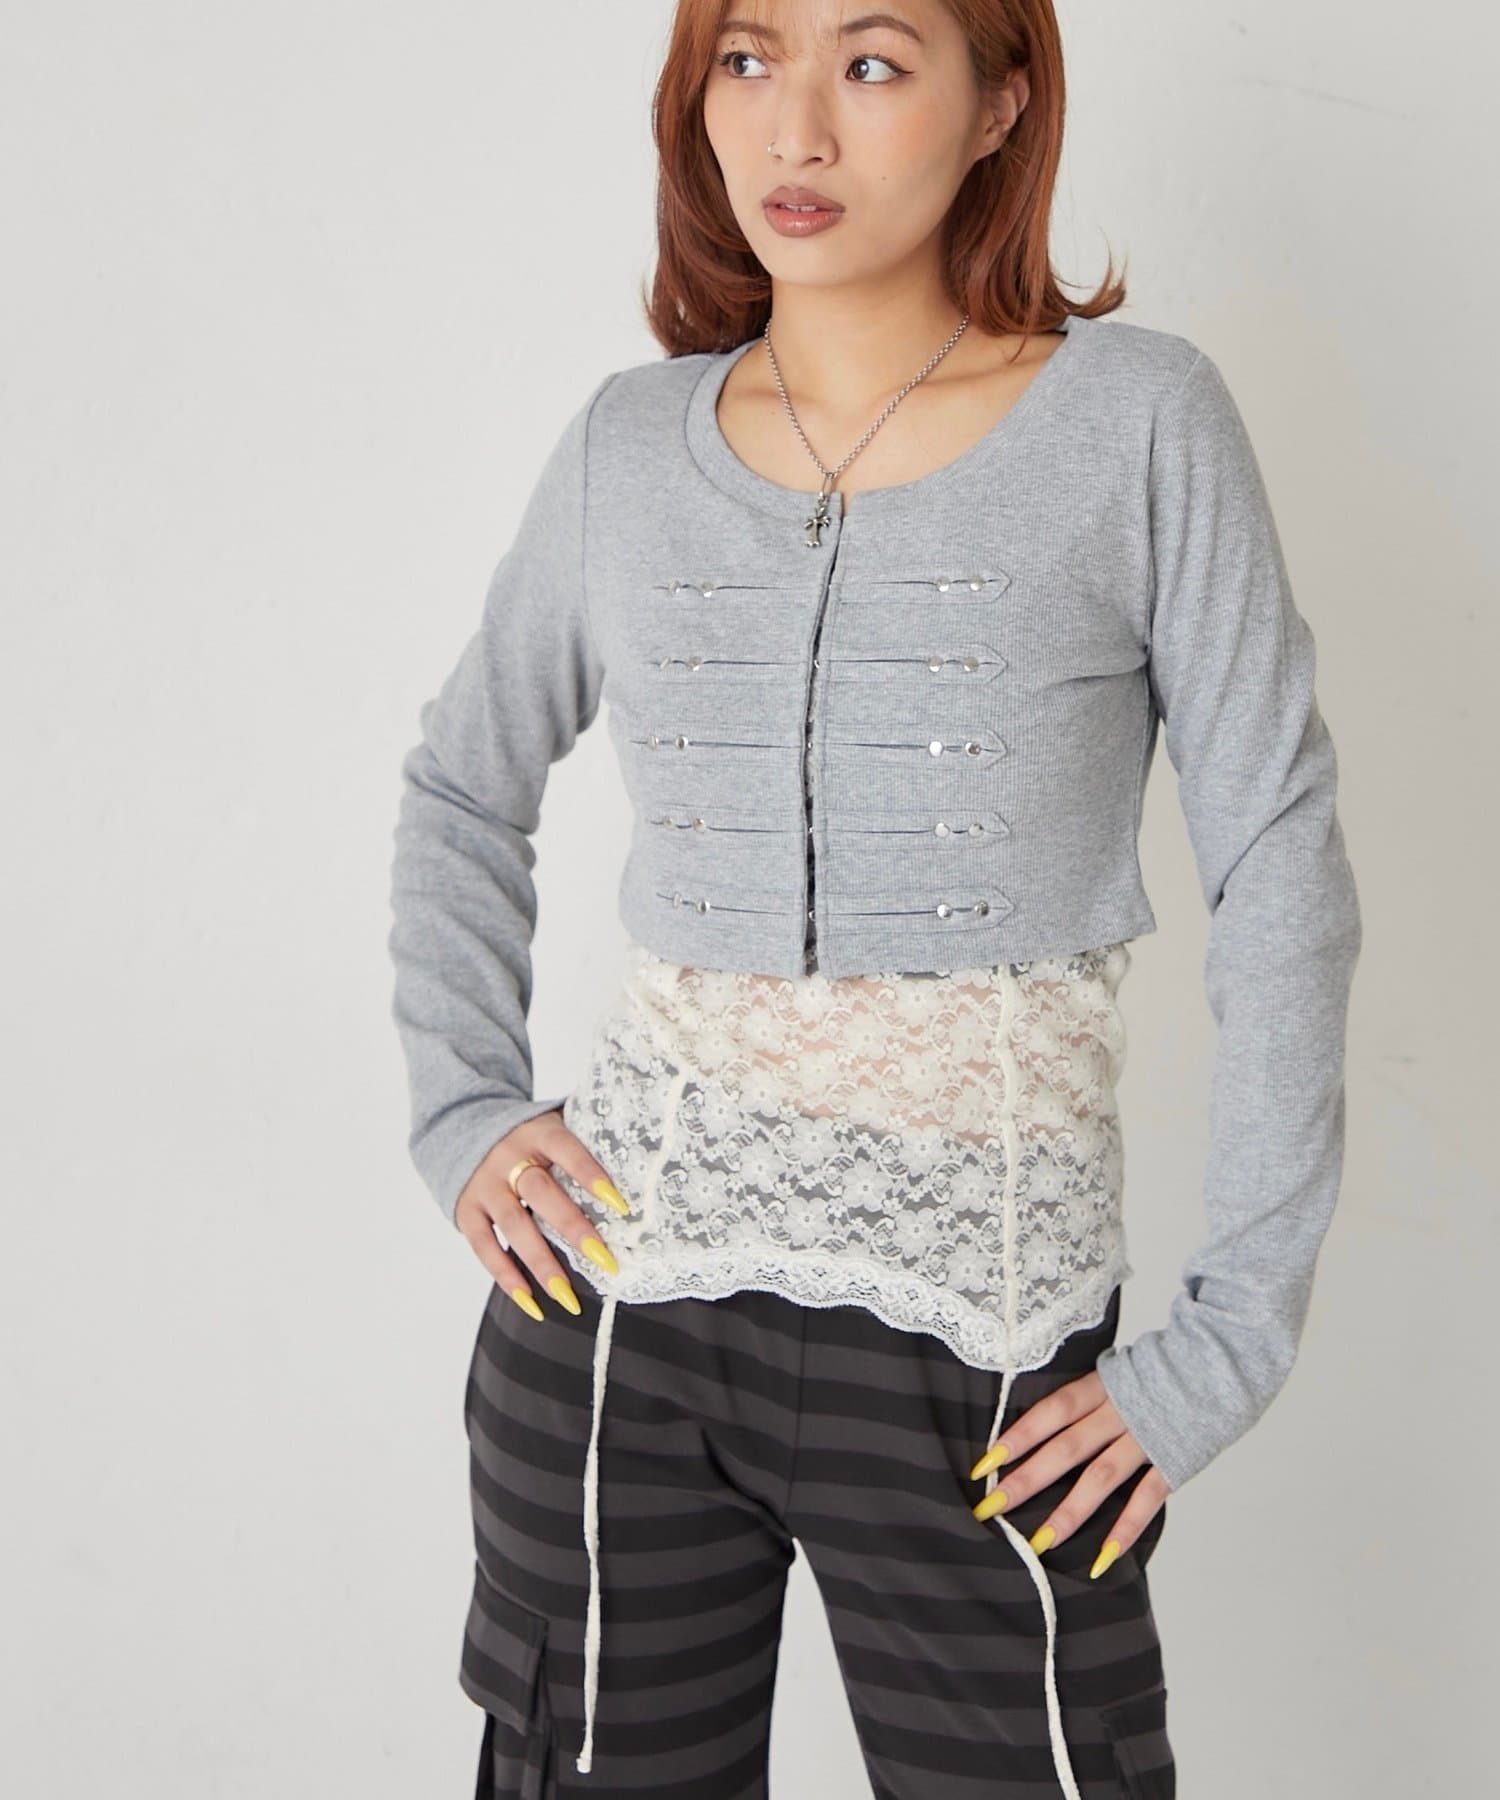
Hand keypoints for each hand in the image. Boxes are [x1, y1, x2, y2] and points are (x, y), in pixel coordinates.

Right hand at [454, 1110, 631, 1319]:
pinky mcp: (466, 1211)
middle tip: (605, 1260)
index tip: (621, 1206)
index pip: (567, 1150)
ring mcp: (484, 1186)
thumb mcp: (555, 1125)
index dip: (591, 1175)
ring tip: (567, 1296)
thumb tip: (640, 1164)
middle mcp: (508, 1158)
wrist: (464, 1128)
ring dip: (541, 1262)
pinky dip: (506, 1276)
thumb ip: (587, 1140)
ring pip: (513, 1225)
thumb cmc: (531, 1138)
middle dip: (572, 1227)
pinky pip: (484, 1248)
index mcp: (538, 1133)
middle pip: (540, 1192)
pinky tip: (531, 1302)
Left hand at [968, 1371, 1168, 1578]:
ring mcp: (1146, 1439)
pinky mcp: (1173, 1461)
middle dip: (1026, 1480)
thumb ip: (1084, 1396)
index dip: (1018, 1436)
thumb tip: (1040, 1422)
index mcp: (1101, 1386)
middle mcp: (1119, 1412)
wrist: (1218, 1362)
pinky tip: (1102, 1558)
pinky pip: (1147, 1499)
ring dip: (1069, 1512)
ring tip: (1038, 1543)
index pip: (1050, 1412)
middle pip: (1066, 1448)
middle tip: (991, 1508)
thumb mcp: (1114, 1370)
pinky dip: (1125, 1529)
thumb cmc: (1157, 1369)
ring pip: (1101, 1478)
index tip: (984, 1464)